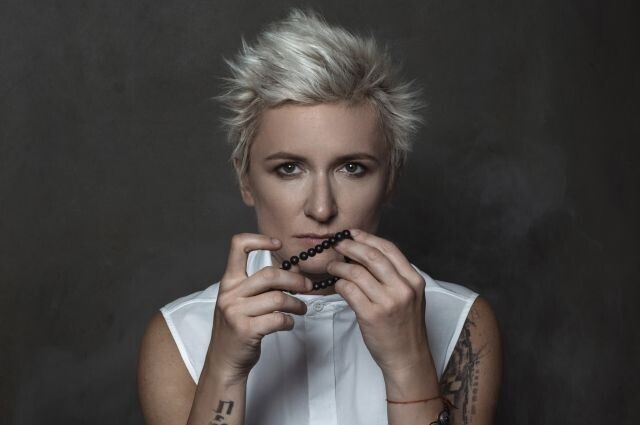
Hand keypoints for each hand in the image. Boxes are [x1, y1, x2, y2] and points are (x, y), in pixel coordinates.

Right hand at [208, 233, 312, 382]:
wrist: (223, 361)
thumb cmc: (237, 329)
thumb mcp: (240, 301)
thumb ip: (260, 285)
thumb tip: (294, 271)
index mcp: (229, 282)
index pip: (238, 246)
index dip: (260, 239)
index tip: (278, 244)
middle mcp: (230, 294)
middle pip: (270, 275)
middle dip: (295, 280)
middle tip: (307, 287)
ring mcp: (235, 312)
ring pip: (278, 298)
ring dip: (297, 304)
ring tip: (301, 309)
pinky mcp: (245, 330)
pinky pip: (277, 319)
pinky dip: (289, 321)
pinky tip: (288, 323)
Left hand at [327, 229, 432, 377]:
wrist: (407, 357)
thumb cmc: (405, 326)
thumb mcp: (410, 296)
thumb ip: (394, 276)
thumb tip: (365, 254)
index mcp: (414, 280)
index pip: (389, 249)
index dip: (367, 238)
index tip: (353, 234)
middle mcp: (403, 288)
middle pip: (371, 256)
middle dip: (350, 246)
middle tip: (337, 244)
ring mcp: (387, 302)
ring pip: (356, 272)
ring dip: (340, 266)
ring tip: (333, 266)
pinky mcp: (371, 315)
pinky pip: (348, 290)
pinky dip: (339, 285)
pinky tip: (337, 286)